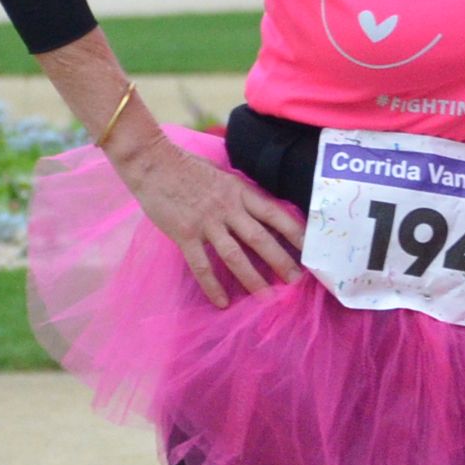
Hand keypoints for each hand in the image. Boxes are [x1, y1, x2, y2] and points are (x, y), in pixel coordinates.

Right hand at [113, 128, 305, 306]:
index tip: (311, 248)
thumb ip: (241, 195)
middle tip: (297, 281)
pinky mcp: (184, 234)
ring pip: (234, 255)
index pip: (275, 213)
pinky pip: (201, 264)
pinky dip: (212, 285)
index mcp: (241, 192)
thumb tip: (262, 211)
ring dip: (252, 278)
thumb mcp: (224, 176)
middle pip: (260, 238)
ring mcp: (206, 222)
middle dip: (281, 261)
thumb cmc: (188, 168)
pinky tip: (222, 301)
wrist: (153, 163)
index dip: (295, 231)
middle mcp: (228, 208)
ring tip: (266, 297)